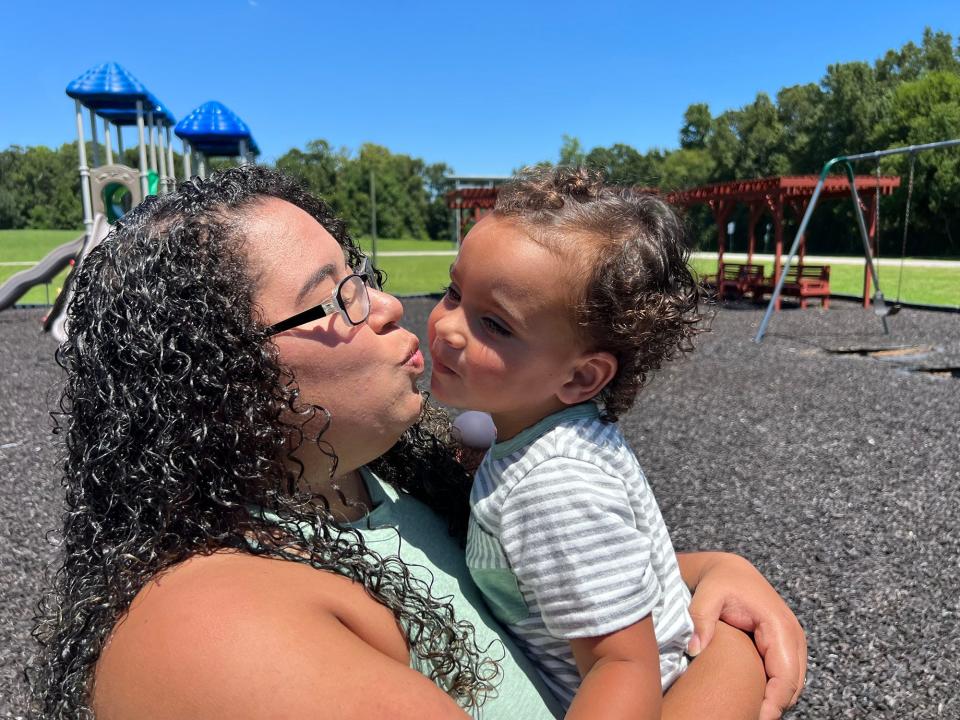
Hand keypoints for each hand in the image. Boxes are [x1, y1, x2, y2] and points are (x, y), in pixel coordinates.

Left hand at [681, 552, 806, 719]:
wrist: (730, 570)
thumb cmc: (720, 581)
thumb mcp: (707, 594)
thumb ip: (701, 620)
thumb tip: (695, 650)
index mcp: (780, 626)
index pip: (785, 678)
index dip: (772, 704)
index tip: (753, 718)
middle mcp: (793, 637)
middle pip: (792, 688)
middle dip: (773, 707)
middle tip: (745, 717)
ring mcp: (792, 643)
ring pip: (791, 686)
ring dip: (773, 700)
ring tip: (747, 712)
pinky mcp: (784, 647)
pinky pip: (785, 677)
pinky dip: (772, 691)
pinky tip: (751, 697)